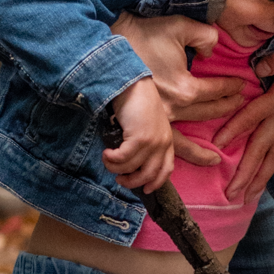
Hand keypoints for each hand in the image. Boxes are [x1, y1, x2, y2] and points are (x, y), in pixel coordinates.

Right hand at [102, 77, 174, 192]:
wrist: (131, 84)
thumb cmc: (135, 102)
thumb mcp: (145, 125)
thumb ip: (144, 142)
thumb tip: (128, 166)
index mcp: (167, 140)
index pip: (166, 169)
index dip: (156, 182)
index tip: (146, 189)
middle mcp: (163, 143)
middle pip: (150, 175)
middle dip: (132, 182)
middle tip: (119, 179)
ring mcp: (154, 142)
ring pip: (133, 169)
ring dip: (116, 169)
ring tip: (107, 159)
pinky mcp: (141, 138)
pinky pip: (123, 160)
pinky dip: (112, 160)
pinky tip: (106, 153)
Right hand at [111, 14, 244, 169]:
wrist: (110, 48)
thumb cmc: (144, 35)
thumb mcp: (180, 26)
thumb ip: (206, 36)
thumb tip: (213, 51)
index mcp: (186, 88)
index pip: (216, 91)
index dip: (231, 87)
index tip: (241, 84)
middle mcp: (175, 109)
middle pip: (207, 113)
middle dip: (226, 108)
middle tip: (239, 104)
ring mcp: (158, 121)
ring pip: (185, 144)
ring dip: (201, 153)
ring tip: (215, 159)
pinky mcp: (142, 126)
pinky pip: (161, 148)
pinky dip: (172, 160)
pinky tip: (176, 165)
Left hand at [215, 8, 273, 202]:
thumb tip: (262, 66)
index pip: (257, 114)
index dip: (237, 128)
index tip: (217, 143)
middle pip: (266, 146)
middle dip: (248, 171)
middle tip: (231, 194)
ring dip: (260, 177)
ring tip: (245, 198)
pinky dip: (269, 166)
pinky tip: (258, 180)